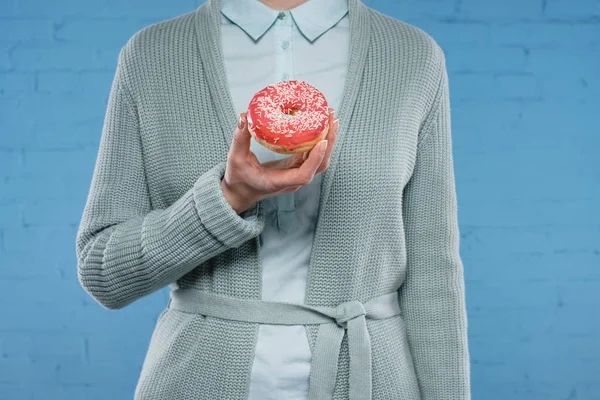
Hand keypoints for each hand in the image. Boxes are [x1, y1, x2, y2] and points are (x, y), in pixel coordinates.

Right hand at [221, 108, 338, 213]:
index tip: (322, 141)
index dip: (315, 159)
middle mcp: (292, 180)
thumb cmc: (238, 179)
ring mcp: (296, 174)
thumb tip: (244, 117)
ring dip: (328, 140)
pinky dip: (319, 141)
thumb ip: (240, 139)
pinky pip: (312, 155)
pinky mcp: (296, 167)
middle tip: (331, 118)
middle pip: (319, 165)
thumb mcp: (235, 158)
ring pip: (319, 160)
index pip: (304, 175)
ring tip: (331, 118)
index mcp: (279, 181)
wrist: (241, 192)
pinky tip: (320, 125)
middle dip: (329, 142)